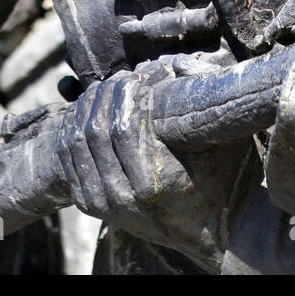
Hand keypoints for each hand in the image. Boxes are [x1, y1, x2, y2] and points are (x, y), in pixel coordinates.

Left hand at [54, 53, 250, 269]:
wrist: (214, 232)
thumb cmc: (226, 179)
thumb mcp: (224, 140)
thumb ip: (204, 104)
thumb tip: (175, 63)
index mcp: (155, 185)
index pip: (123, 125)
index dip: (129, 92)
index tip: (142, 75)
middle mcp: (123, 199)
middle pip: (96, 130)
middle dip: (108, 95)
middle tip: (124, 77)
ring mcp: (103, 205)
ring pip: (76, 143)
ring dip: (89, 108)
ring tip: (109, 89)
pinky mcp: (91, 205)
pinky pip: (68, 160)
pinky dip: (73, 129)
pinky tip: (89, 110)